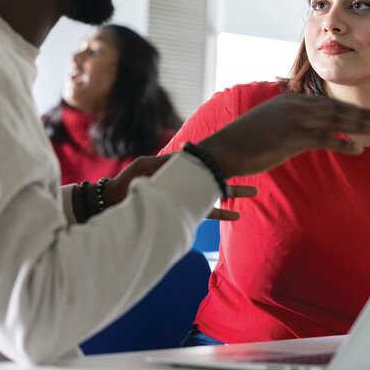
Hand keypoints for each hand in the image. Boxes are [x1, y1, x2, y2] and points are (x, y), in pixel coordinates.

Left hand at [104, 155, 256, 220]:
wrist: (114, 201)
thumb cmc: (128, 181)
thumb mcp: (145, 165)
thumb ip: (162, 162)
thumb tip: (180, 159)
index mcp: (179, 170)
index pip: (205, 163)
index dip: (221, 160)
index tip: (238, 154)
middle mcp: (186, 184)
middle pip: (216, 179)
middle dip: (236, 178)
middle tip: (254, 174)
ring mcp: (186, 197)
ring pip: (216, 195)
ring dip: (234, 194)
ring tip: (252, 194)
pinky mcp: (182, 211)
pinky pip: (206, 212)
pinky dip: (220, 212)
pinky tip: (234, 214)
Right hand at [199, 93, 369, 177]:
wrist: (224, 149)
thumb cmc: (247, 140)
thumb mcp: (273, 123)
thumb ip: (293, 121)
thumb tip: (309, 128)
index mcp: (293, 101)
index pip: (330, 103)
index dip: (353, 109)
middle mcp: (296, 106)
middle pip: (338, 109)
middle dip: (364, 115)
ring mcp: (295, 120)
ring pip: (336, 121)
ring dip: (361, 126)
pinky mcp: (292, 137)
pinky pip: (324, 139)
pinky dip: (343, 143)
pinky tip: (358, 149)